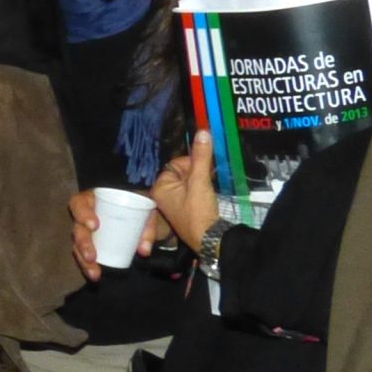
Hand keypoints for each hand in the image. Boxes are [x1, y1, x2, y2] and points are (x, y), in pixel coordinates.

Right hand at [70, 188, 162, 279]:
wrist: (136, 208)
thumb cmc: (136, 203)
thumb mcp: (144, 209)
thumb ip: (147, 227)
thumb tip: (144, 250)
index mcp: (92, 200)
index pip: (79, 204)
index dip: (82, 214)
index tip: (95, 225)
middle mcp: (84, 216)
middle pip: (77, 229)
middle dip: (83, 244)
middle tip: (92, 257)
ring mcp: (85, 231)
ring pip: (77, 245)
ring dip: (83, 260)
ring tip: (94, 273)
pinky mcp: (89, 244)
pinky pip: (83, 255)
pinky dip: (88, 266)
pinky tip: (95, 275)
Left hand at [151, 130, 219, 252]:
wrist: (211, 239)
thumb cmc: (199, 211)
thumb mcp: (200, 181)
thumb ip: (201, 157)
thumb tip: (203, 132)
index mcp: (160, 188)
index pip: (175, 164)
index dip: (192, 162)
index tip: (205, 167)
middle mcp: (164, 195)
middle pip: (182, 172)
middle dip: (198, 172)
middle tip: (210, 176)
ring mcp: (175, 204)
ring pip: (189, 182)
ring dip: (202, 180)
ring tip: (211, 186)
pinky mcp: (186, 209)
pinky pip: (193, 192)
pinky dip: (202, 190)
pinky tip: (211, 193)